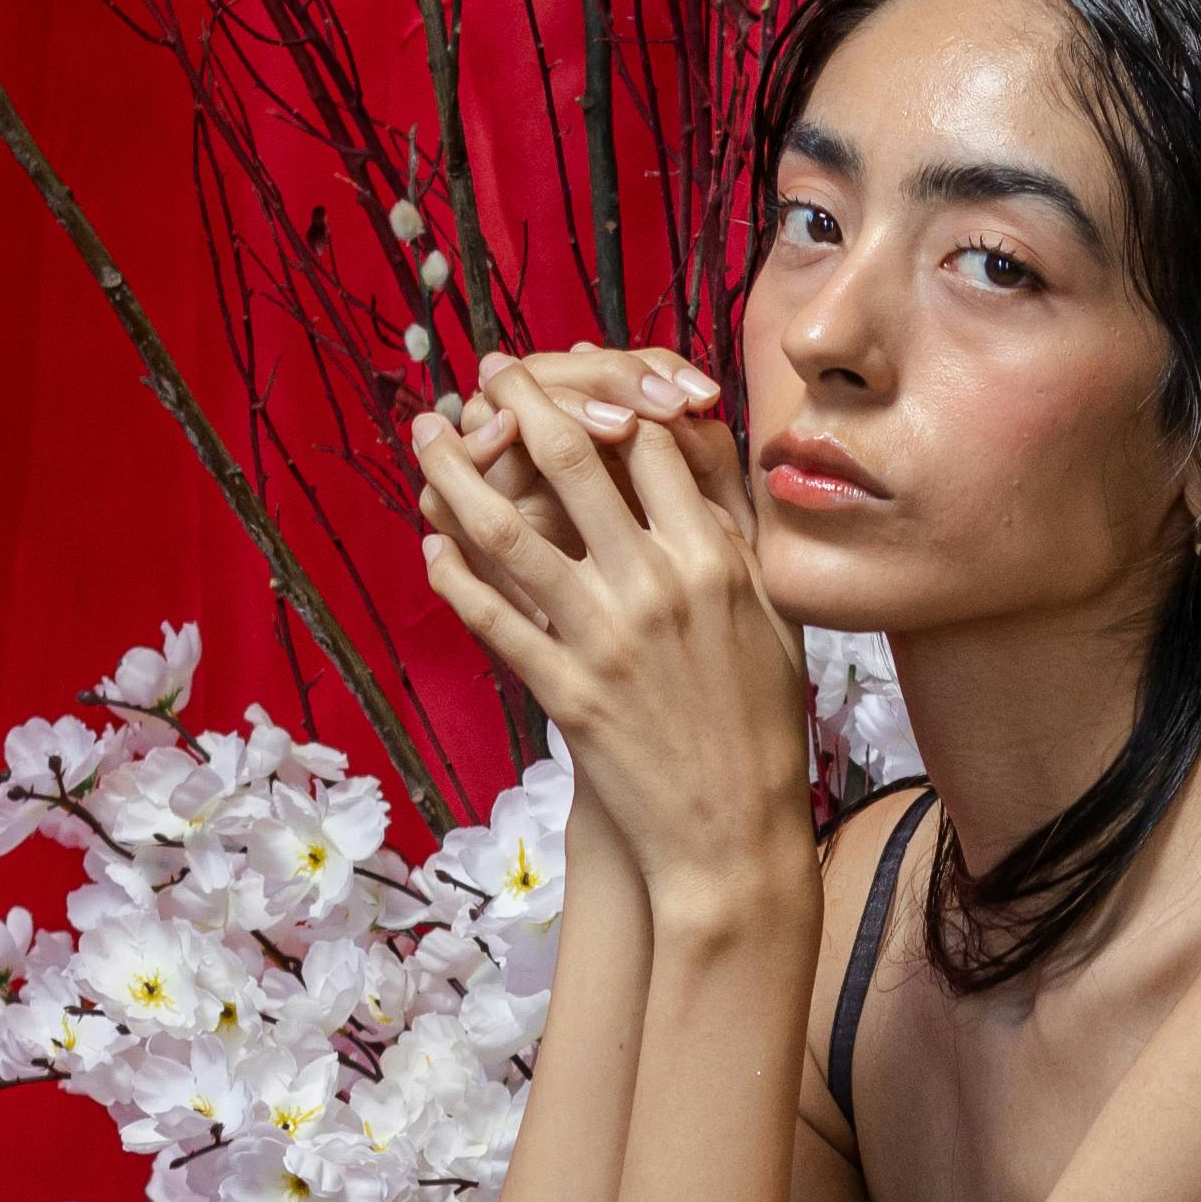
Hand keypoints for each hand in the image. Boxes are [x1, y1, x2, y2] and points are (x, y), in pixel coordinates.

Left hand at [414, 349, 814, 922]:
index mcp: (715, 559)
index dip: (604, 391)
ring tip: (428, 434)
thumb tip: (701, 445)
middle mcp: (657, 586)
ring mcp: (604, 639)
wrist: (735, 833)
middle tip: (487, 371)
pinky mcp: (564, 692)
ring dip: (456, 472)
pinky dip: (454, 575)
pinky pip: (491, 618)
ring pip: (509, 530)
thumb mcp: (772, 612)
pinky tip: (431, 545)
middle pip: (573, 459)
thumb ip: (736, 528)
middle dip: (518, 401)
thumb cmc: (761, 720)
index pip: (650, 440)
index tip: (571, 368)